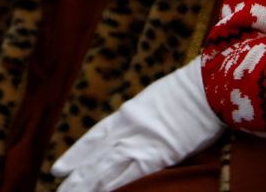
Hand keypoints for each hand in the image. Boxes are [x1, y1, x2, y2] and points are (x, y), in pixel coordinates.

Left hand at [50, 57, 223, 191]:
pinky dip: (113, 186)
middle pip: (95, 156)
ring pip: (105, 168)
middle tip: (58, 189)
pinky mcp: (158, 155)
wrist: (208, 85)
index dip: (75, 154)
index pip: (94, 137)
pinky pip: (130, 176)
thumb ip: (146, 114)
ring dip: (86, 185)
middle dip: (75, 176)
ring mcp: (141, 142)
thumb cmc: (193, 88)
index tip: (58, 168)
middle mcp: (128, 128)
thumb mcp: (160, 97)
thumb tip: (139, 123)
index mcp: (128, 112)